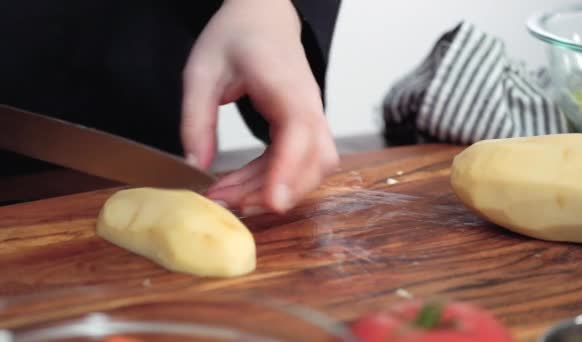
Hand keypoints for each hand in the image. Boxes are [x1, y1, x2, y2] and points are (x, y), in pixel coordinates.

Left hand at [181, 0, 338, 214]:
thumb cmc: (236, 36)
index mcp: (286, 86)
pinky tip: (243, 186)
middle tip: (229, 204)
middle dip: (276, 191)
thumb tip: (196, 166)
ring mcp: (312, 117)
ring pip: (312, 168)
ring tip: (232, 198)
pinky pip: (300, 162)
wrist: (263, 16)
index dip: (288, 171)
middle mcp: (309, 105)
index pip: (299, 133)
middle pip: (314, 161)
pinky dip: (273, 180)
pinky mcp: (305, 126)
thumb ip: (196, 120)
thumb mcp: (201, 72)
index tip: (271, 202)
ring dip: (276, 190)